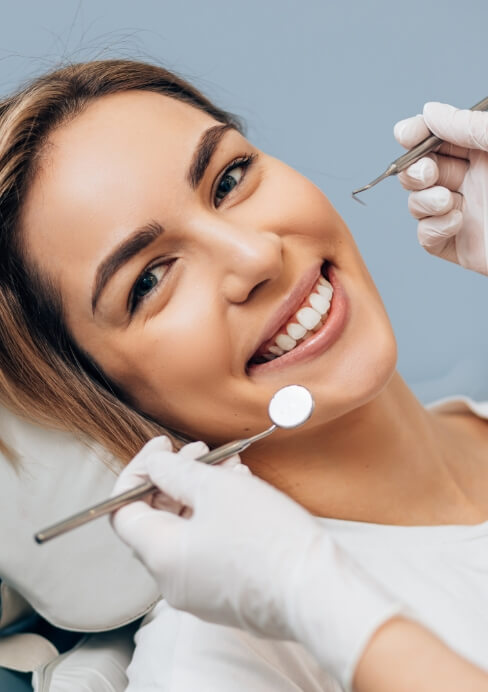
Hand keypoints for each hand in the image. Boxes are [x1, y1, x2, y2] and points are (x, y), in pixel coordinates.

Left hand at [110, 436, 403, 689]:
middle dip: (176, 477)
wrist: (319, 592)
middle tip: (202, 451)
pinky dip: (217, 517)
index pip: (123, 511)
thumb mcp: (216, 489)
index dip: (138, 472)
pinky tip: (244, 492)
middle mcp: (172, 580)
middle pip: (157, 519)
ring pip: (188, 530)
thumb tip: (154, 464)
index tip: (163, 447)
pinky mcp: (226, 595)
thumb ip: (175, 472)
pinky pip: (209, 548)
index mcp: (161, 555)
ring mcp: (200, 592)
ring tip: (231, 466)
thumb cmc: (268, 539)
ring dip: (202, 493)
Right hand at [394, 102, 487, 274]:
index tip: (405, 134)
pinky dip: (432, 228)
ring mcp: (465, 214)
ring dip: (422, 200)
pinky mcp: (461, 246)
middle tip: (429, 173)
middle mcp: (473, 181)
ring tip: (447, 201)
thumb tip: (431, 112)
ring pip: (418, 203)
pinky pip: (426, 236)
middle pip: (420, 170)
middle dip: (414, 170)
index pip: (439, 138)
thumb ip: (469, 127)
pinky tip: (455, 221)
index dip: (417, 135)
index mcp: (485, 152)